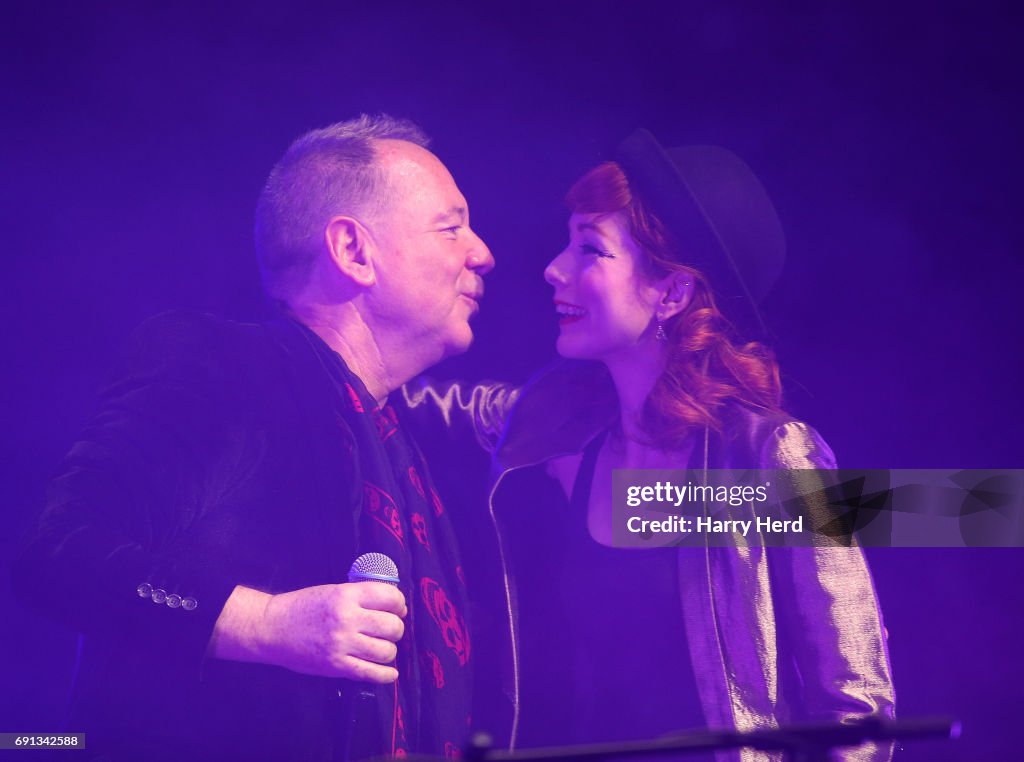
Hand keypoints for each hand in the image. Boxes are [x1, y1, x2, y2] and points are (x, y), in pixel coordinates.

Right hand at [211, 583, 406, 682]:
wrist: (272, 628)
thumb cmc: (303, 607)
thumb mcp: (333, 591)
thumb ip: (361, 597)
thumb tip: (396, 607)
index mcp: (347, 595)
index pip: (390, 597)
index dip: (399, 603)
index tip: (397, 609)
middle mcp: (347, 619)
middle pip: (392, 626)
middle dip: (396, 628)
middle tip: (387, 630)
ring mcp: (342, 644)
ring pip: (387, 651)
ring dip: (389, 650)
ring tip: (381, 648)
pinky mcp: (336, 667)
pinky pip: (371, 674)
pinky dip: (386, 675)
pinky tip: (389, 673)